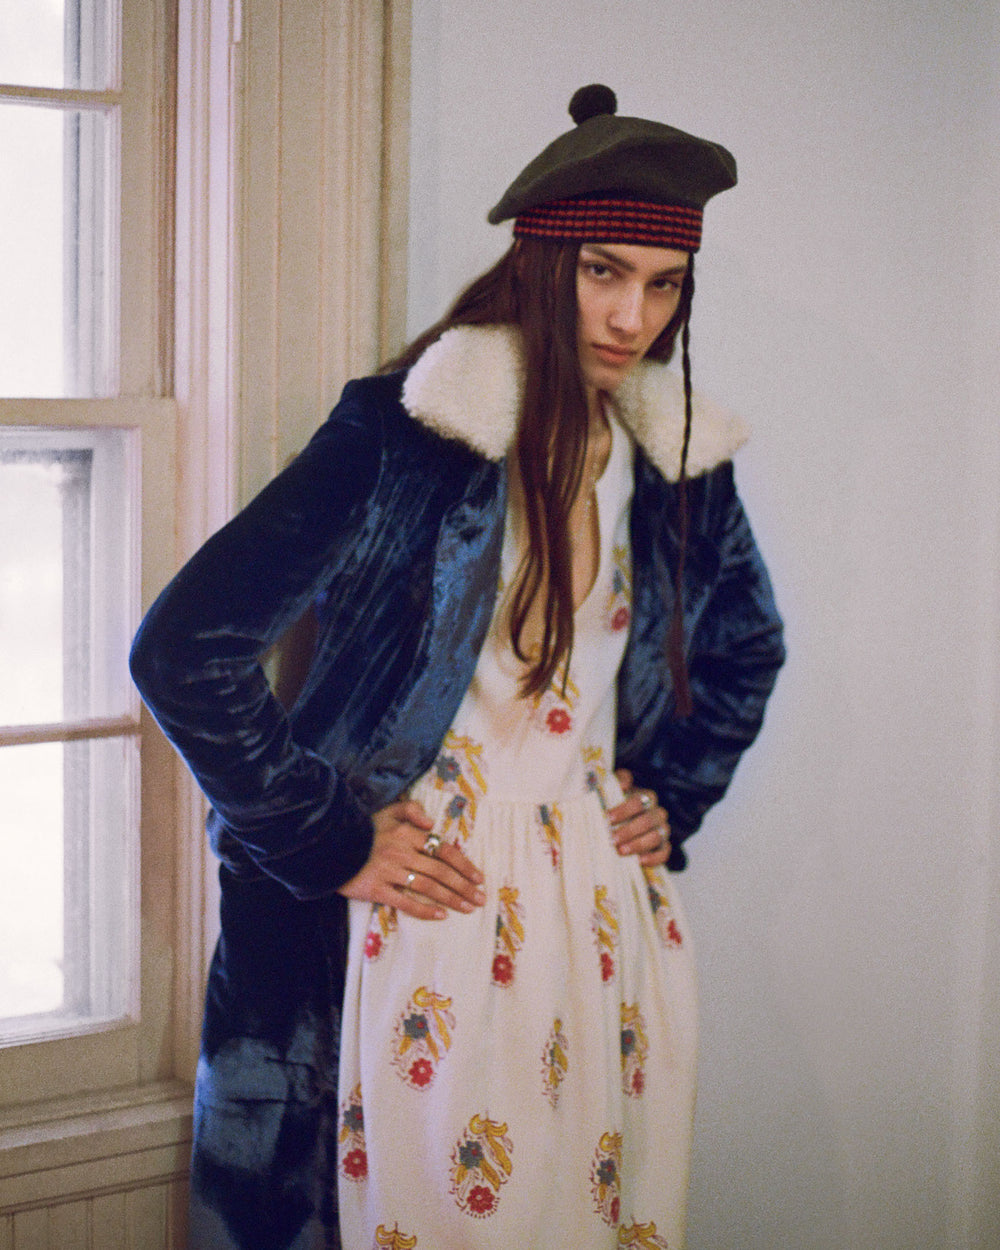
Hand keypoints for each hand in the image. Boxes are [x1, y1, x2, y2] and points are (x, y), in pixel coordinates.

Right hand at [338, 799, 485, 919]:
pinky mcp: (376, 889)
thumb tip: (432, 824)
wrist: (329, 844)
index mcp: (407, 833)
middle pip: (440, 872)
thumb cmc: (363, 828)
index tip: (479, 878)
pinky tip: (440, 916)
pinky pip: (405, 902)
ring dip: (451, 899)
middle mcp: (401, 852)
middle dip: (464, 887)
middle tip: (480, 899)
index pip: (443, 850)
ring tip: (467, 908)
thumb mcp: (387, 810)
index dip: (464, 865)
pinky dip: (424, 910)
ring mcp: (389, 872)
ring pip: (427, 887)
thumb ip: (412, 810)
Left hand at [608, 768, 670, 866]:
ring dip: (638, 844)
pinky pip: (664, 853)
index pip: (639, 801)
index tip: (608, 819)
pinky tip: (639, 861)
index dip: (624, 810)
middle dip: (628, 831)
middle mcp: (657, 812)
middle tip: (612, 839)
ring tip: (621, 851)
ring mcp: (662, 830)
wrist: (626, 823)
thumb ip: (618, 781)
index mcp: (646, 797)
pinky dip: (653, 858)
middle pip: (647, 821)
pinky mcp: (664, 846)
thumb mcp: (615, 790)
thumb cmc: (618, 804)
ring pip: (656, 837)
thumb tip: (623, 784)